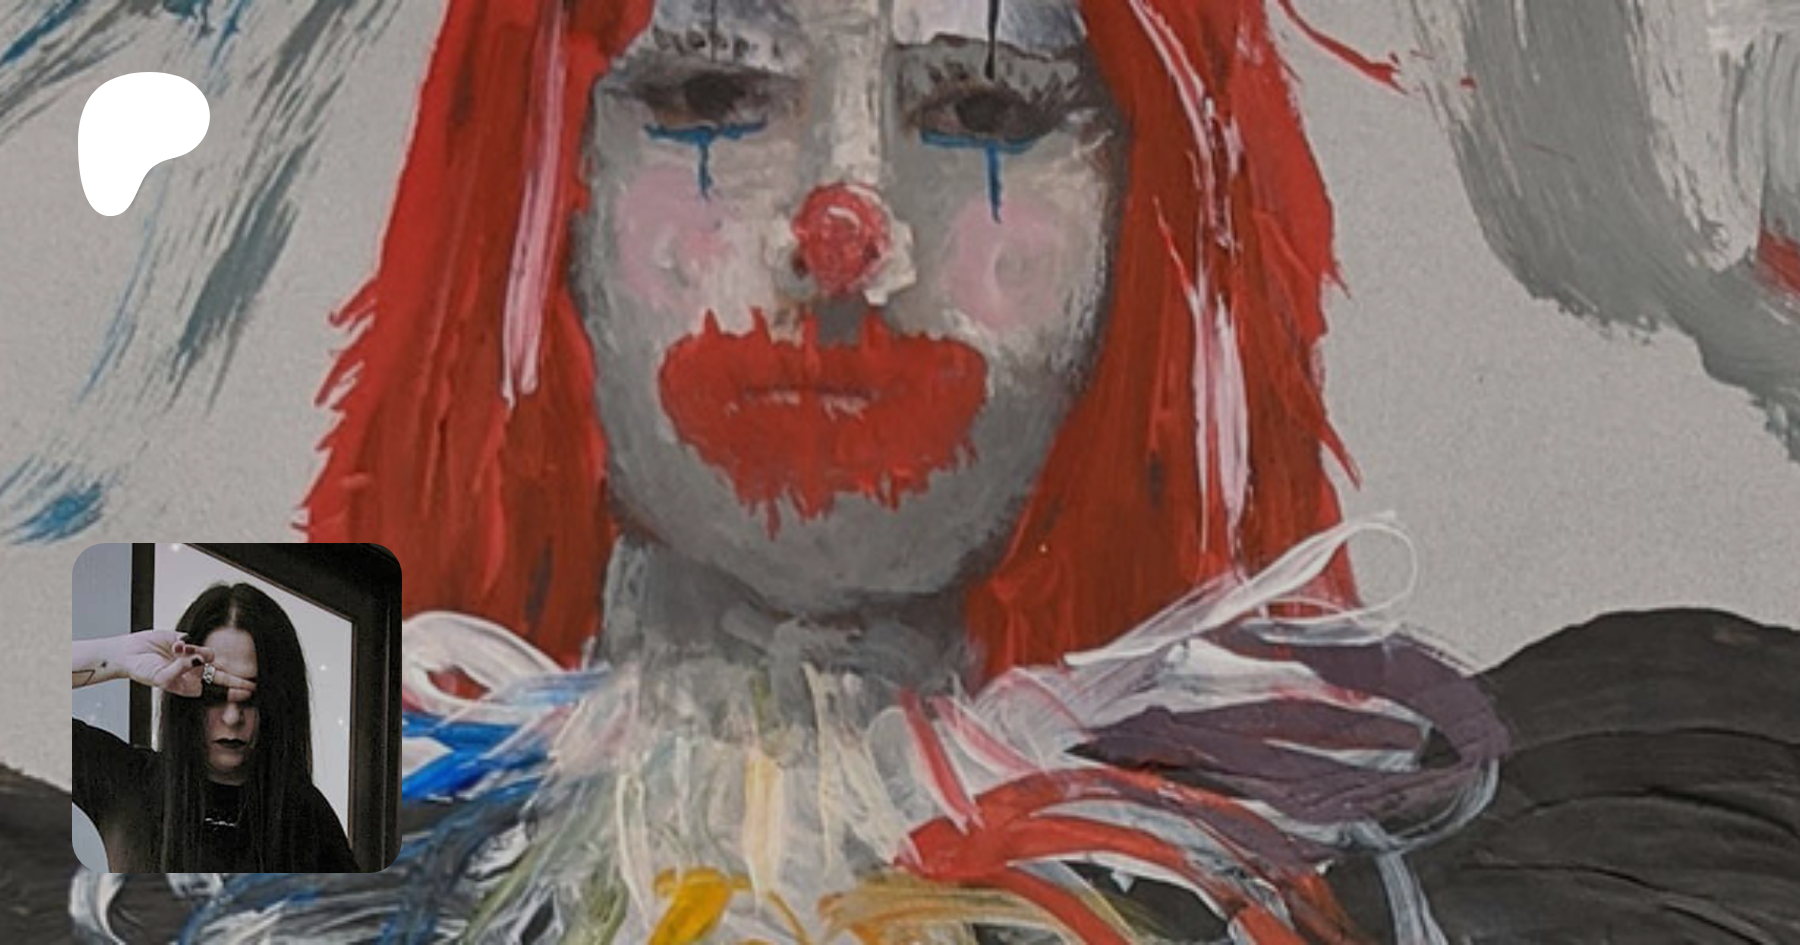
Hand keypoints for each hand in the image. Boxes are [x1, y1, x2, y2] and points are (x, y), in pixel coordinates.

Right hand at [115, 630, 255, 699]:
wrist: (128, 654)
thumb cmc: (143, 670)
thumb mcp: (161, 677)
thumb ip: (181, 670)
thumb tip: (201, 659)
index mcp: (188, 683)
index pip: (213, 688)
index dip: (231, 689)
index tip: (248, 691)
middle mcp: (192, 671)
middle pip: (219, 675)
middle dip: (235, 679)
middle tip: (252, 683)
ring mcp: (190, 656)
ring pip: (207, 654)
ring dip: (198, 653)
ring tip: (179, 652)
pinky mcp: (185, 640)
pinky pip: (194, 641)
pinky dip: (186, 644)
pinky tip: (175, 645)